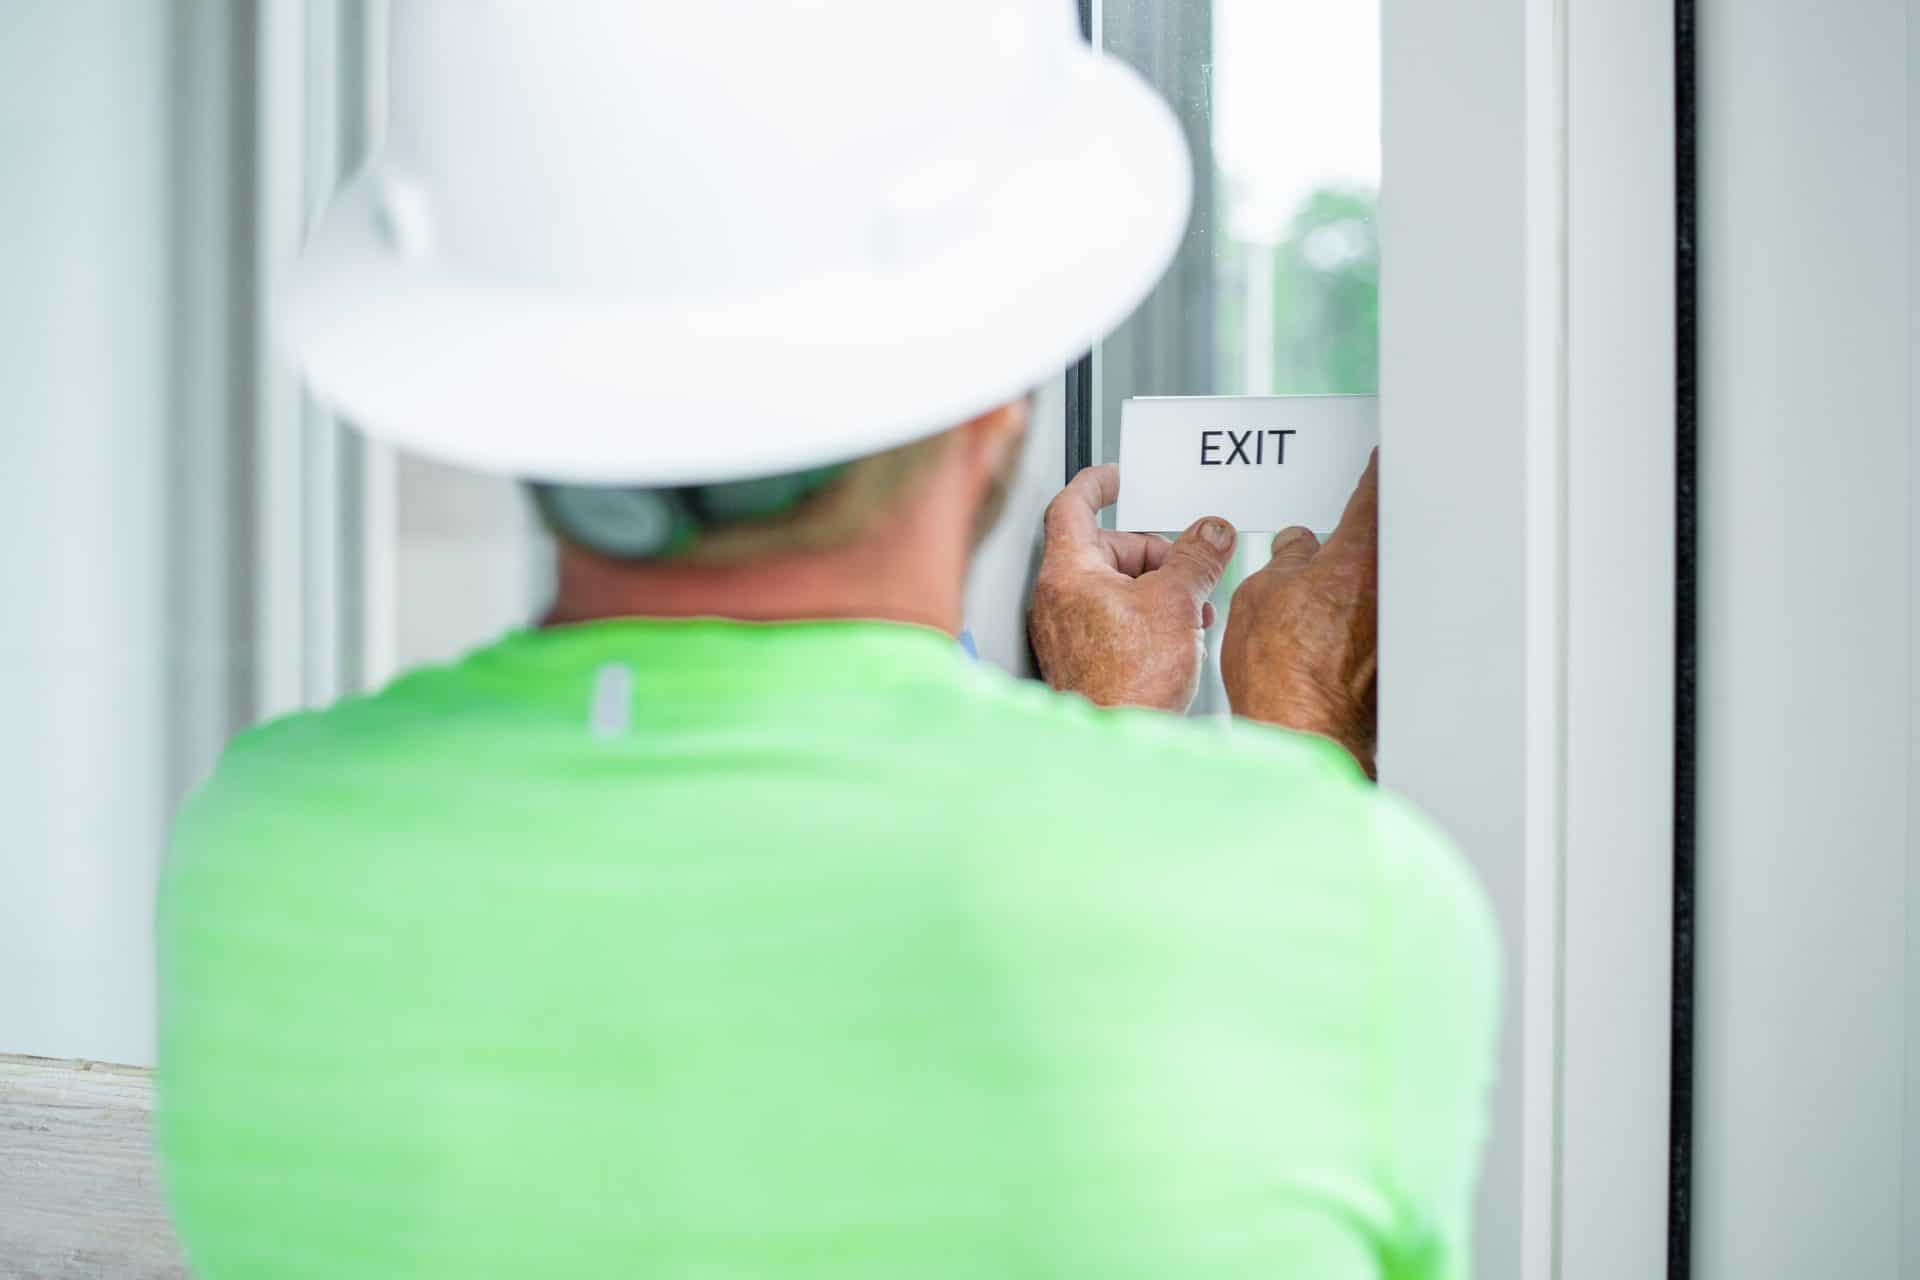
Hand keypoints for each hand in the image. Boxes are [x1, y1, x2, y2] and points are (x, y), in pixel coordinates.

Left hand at [1029, 464, 1235, 712]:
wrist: (1118, 739)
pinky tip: (1177, 635)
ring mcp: (1065, 628)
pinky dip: (1145, 615)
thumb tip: (1212, 531)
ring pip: (1114, 585)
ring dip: (1157, 588)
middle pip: (1106, 548)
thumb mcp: (1177, 602)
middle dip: (1154, 554)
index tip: (1117, 476)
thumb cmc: (1130, 682)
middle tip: (1190, 569)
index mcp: (1068, 572)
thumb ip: (1197, 557)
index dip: (1097, 484)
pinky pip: (1112, 617)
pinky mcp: (1079, 655)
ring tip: (1191, 609)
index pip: (1072, 506)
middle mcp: (1057, 597)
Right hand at [1220, 450, 1378, 776]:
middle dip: (1361, 529)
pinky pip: (1375, 622)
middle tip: (1342, 524)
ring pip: (1379, 584)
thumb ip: (1284, 559)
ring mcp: (1394, 625)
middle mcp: (1387, 587)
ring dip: (1357, 580)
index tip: (1378, 453)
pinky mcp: (1391, 661)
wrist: (1305, 738)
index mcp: (1356, 556)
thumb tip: (1296, 545)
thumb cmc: (1281, 672)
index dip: (1374, 468)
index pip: (1374, 492)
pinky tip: (1327, 636)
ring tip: (1322, 593)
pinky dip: (1355, 619)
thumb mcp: (1260, 595)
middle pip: (1383, 538)